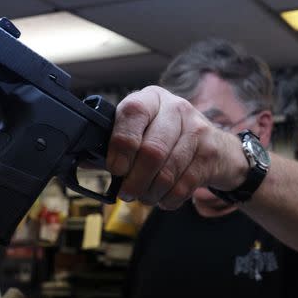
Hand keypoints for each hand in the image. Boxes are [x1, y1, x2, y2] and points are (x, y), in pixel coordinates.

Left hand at [106, 86, 245, 207]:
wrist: (216, 147)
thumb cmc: (168, 139)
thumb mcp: (142, 130)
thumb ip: (114, 143)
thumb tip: (81, 159)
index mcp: (151, 99)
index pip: (133, 113)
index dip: (121, 144)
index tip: (115, 169)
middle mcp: (176, 108)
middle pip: (152, 149)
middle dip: (135, 180)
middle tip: (127, 193)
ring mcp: (197, 130)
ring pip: (168, 171)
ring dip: (151, 192)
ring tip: (144, 197)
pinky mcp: (210, 154)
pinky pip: (184, 185)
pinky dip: (168, 199)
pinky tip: (163, 198)